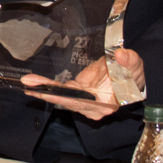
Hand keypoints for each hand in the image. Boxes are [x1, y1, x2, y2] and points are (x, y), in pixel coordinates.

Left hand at [23, 48, 143, 120]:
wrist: (130, 76)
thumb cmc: (133, 74)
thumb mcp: (135, 66)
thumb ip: (129, 61)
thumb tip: (121, 55)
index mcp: (107, 104)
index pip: (84, 102)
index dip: (68, 97)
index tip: (54, 93)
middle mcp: (92, 107)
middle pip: (68, 101)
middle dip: (48, 94)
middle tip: (30, 88)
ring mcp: (84, 102)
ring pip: (62, 97)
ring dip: (43, 90)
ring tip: (27, 83)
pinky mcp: (78, 93)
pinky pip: (61, 91)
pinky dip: (47, 86)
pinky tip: (34, 83)